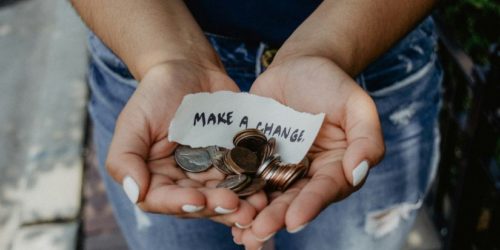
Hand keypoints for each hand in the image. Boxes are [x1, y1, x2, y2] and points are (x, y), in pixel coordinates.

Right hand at [106, 61, 266, 226]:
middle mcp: (183, 181)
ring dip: (241, 205)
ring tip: (256, 207)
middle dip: (217, 207)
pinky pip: (244, 178)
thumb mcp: (133, 122)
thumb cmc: (156, 94)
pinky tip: (266, 190)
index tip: (198, 199)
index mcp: (156, 177)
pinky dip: (254, 186)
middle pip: (199, 203)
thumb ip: (125, 158)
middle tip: (236, 206)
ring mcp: (210, 173)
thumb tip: (135, 193)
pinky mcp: (233, 161)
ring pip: (224, 196)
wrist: (189, 69)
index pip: (163, 200)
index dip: (180, 204)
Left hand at [232, 56, 384, 248]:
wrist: (298, 66)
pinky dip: (235, 193)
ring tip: (239, 231)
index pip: (325, 190)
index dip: (310, 205)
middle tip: (258, 232)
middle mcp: (307, 175)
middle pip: (293, 200)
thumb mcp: (356, 104)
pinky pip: (245, 177)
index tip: (294, 220)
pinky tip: (222, 207)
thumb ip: (366, 138)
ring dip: (254, 215)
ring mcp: (279, 168)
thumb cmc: (331, 83)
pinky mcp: (255, 158)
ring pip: (267, 196)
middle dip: (276, 218)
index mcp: (335, 168)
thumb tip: (358, 173)